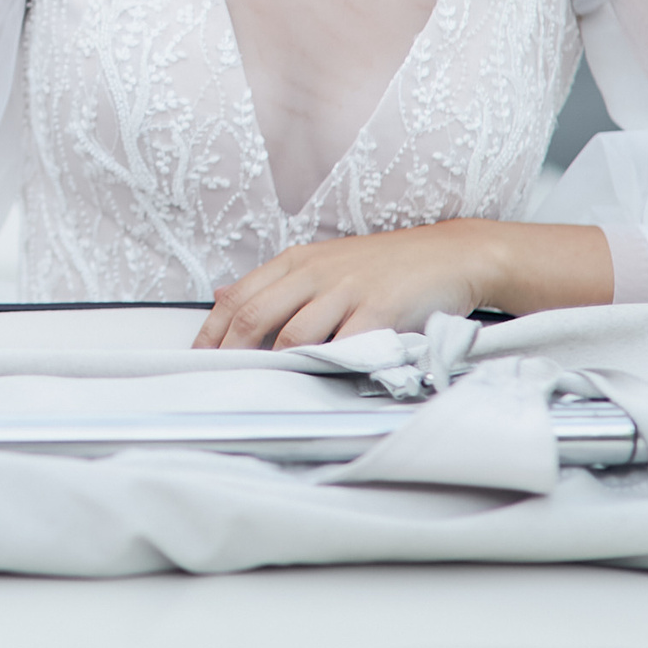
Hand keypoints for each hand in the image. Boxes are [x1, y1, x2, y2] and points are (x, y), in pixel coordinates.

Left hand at [193, 220, 612, 350]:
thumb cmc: (386, 265)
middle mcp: (315, 272)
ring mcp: (346, 290)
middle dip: (231, 354)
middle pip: (255, 316)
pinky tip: (316, 385)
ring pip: (294, 335)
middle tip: (218, 384)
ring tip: (261, 393)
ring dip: (275, 367)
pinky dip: (326, 367)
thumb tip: (222, 297)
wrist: (450, 254)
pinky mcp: (379, 310)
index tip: (197, 360)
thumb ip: (278, 284)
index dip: (213, 332)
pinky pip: (343, 346)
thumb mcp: (324, 263)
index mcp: (297, 261)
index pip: (239, 297)